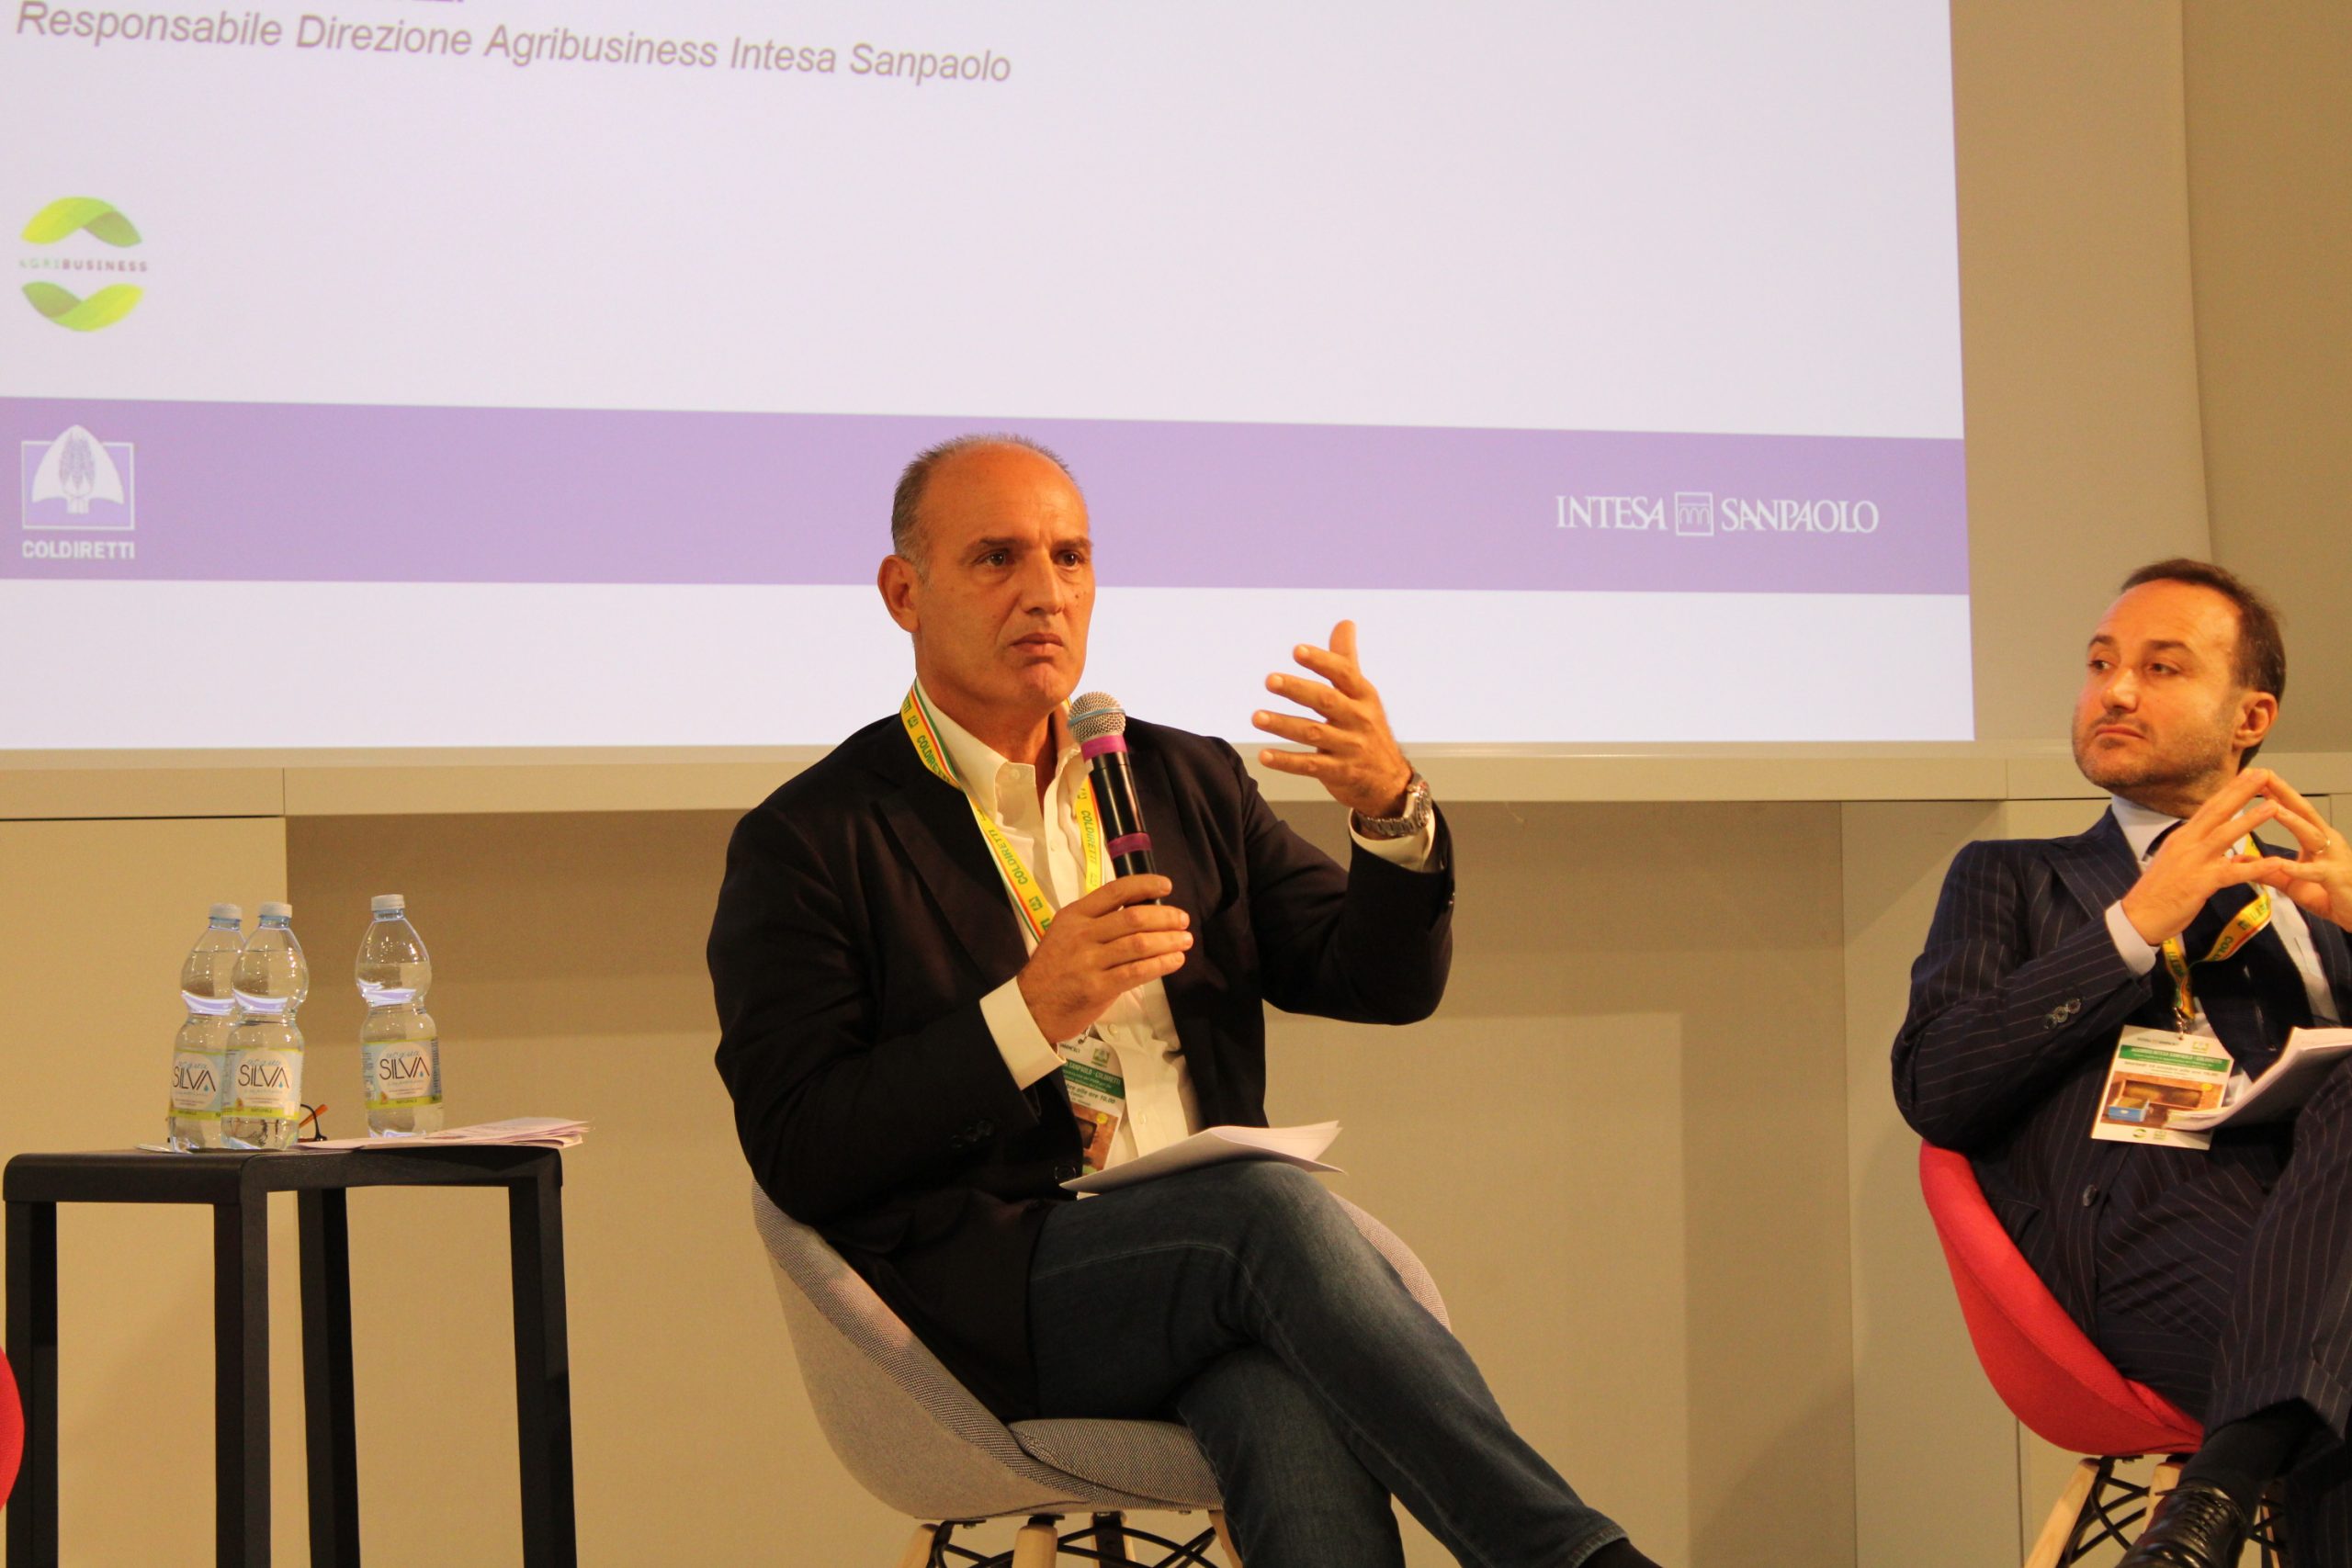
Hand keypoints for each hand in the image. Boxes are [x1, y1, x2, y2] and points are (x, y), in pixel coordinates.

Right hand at [1015, 874, 1190, 1041]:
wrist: (1032, 1008)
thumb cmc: (1054, 970)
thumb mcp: (1065, 934)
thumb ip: (1096, 922)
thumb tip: (1142, 913)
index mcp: (1075, 915)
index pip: (1115, 891)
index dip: (1145, 885)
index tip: (1167, 886)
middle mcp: (1082, 934)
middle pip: (1134, 918)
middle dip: (1165, 917)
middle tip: (1183, 921)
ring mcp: (1089, 961)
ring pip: (1139, 944)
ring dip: (1169, 941)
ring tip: (1185, 941)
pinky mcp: (1098, 987)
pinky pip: (1137, 971)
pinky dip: (1161, 964)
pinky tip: (1175, 961)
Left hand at [1251, 620, 1413, 816]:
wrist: (1389, 781)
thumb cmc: (1369, 729)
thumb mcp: (1363, 694)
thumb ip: (1346, 660)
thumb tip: (1345, 623)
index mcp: (1363, 696)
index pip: (1343, 673)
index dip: (1321, 661)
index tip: (1297, 650)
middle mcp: (1358, 719)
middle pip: (1326, 701)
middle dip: (1297, 689)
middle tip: (1269, 680)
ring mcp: (1349, 747)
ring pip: (1314, 733)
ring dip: (1283, 724)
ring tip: (1257, 717)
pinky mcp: (1339, 772)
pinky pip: (1310, 766)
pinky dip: (1286, 761)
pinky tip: (1264, 755)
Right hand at [2119, 767, 2289, 943]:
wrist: (2138, 917)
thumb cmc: (2156, 893)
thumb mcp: (2178, 865)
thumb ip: (2202, 855)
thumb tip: (2229, 854)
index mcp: (2181, 837)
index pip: (2208, 808)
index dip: (2228, 790)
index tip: (2246, 775)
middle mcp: (2186, 843)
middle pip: (2216, 812)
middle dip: (2240, 792)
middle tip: (2261, 773)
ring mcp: (2193, 862)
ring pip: (2224, 836)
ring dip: (2249, 821)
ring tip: (2272, 807)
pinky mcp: (2201, 883)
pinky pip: (2232, 873)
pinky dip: (2254, 868)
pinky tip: (2274, 863)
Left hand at [2248, 775, 2351, 932]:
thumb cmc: (2330, 895)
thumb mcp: (2292, 881)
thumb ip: (2267, 869)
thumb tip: (2238, 858)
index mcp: (2317, 840)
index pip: (2294, 811)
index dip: (2276, 793)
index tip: (2255, 776)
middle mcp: (2328, 843)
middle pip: (2306, 813)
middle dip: (2285, 793)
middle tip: (2265, 775)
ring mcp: (2334, 860)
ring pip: (2313, 836)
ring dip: (2293, 821)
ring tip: (2273, 808)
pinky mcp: (2337, 880)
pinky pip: (2316, 873)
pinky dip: (2299, 868)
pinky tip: (2282, 863)